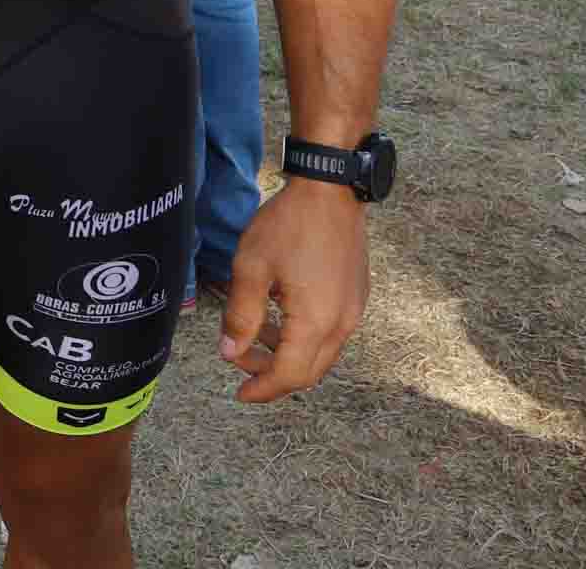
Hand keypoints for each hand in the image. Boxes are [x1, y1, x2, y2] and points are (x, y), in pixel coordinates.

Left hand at [218, 178, 368, 401]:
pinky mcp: (356, 297)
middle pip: (308, 372)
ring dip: (286, 354)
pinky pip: (329, 333)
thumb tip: (229, 352)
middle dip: (271, 374)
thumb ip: (240, 315)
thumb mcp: (251, 268)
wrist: (330, 191)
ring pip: (320, 353)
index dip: (262, 389)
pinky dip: (303, 337)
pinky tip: (279, 316)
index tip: (239, 394)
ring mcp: (353, 311)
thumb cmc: (288, 225)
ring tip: (253, 334)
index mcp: (316, 322)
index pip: (289, 375)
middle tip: (239, 361)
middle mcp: (342, 324)